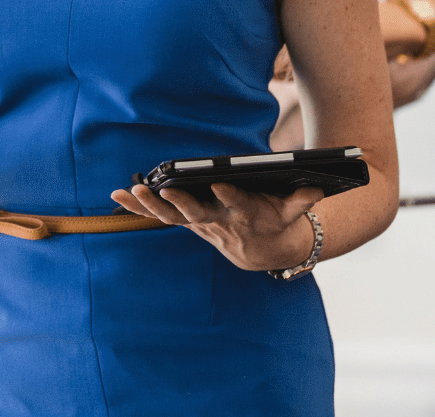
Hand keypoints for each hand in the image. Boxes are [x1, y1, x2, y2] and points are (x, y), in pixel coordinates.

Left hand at [110, 182, 321, 272]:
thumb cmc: (275, 219)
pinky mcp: (185, 222)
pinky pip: (158, 215)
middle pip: (197, 213)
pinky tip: (117, 194)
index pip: (237, 205)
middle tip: (166, 189)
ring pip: (172, 216)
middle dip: (181, 202)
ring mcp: (198, 224)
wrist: (260, 251)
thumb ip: (301, 199)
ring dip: (151, 205)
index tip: (219, 183)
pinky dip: (138, 207)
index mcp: (244, 215)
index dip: (229, 196)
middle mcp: (217, 221)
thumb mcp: (291, 213)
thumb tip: (317, 187)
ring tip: (132, 190)